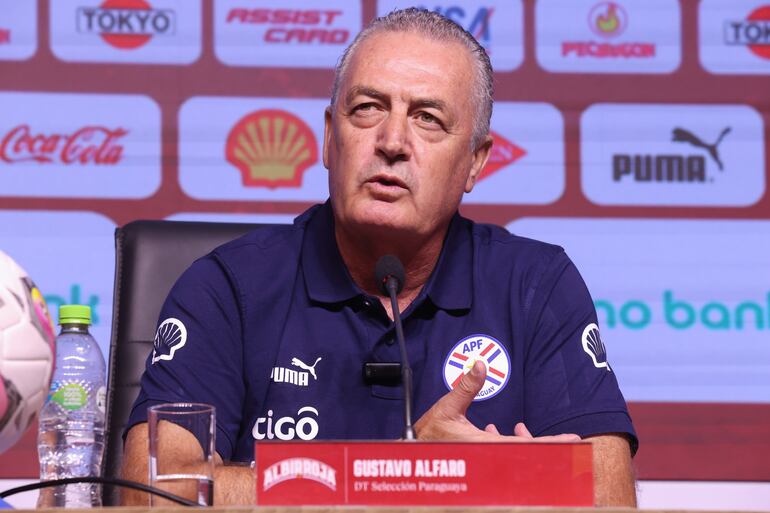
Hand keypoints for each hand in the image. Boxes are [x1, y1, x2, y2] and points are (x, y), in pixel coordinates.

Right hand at [414, 360, 580, 442]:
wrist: (414, 451)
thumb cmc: (429, 433)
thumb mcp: (447, 407)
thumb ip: (466, 386)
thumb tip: (481, 364)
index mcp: (486, 446)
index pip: (527, 446)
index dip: (552, 443)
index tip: (573, 440)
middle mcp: (490, 456)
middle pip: (529, 453)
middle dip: (549, 445)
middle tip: (572, 441)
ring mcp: (487, 459)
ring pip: (516, 453)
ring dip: (526, 442)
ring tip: (528, 431)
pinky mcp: (480, 458)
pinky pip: (501, 451)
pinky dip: (506, 441)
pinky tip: (494, 430)